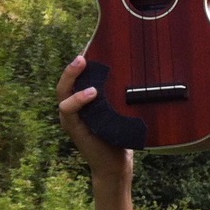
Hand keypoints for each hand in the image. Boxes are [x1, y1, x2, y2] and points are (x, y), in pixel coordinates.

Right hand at [57, 56, 132, 180]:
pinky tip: (93, 93)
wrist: (116, 164)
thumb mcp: (123, 110)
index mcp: (84, 102)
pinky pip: (70, 112)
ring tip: (87, 71)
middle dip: (72, 68)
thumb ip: (123, 93)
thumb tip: (146, 68)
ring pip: (63, 95)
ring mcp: (73, 119)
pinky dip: (78, 101)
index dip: (81, 64)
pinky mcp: (75, 130)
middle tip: (83, 55)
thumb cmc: (122, 135)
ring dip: (73, 81)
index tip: (89, 46)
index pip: (77, 78)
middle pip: (65, 83)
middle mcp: (74, 109)